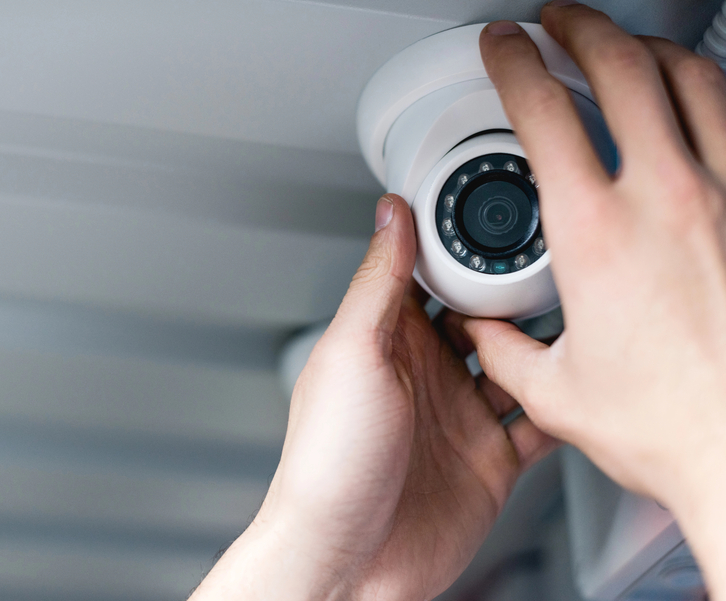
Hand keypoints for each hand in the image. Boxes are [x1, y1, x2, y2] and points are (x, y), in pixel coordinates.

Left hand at [191, 196, 555, 600]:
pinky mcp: (490, 460)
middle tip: (546, 274)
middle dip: (512, 296)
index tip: (494, 223)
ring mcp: (459, 417)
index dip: (460, 252)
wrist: (348, 559)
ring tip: (568, 325)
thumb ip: (377, 284)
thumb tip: (390, 215)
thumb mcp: (352, 354)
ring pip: (517, 365)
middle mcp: (426, 375)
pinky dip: (560, 405)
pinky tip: (574, 388)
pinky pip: (537, 422)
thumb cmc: (328, 463)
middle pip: (482, 318)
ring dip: (542, 347)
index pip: (429, 279)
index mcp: (387, 342)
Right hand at [469, 4, 725, 595]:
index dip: (514, 63)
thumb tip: (483, 334)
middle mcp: (668, 201)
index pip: (542, 112)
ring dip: (650, 49)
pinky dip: (711, 94)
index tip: (503, 47)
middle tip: (560, 21)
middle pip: (624, 67)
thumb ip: (503, 351)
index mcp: (597, 235)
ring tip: (626, 46)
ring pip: (694, 79)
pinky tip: (699, 99)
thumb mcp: (555, 393)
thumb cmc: (672, 427)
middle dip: (582, 27)